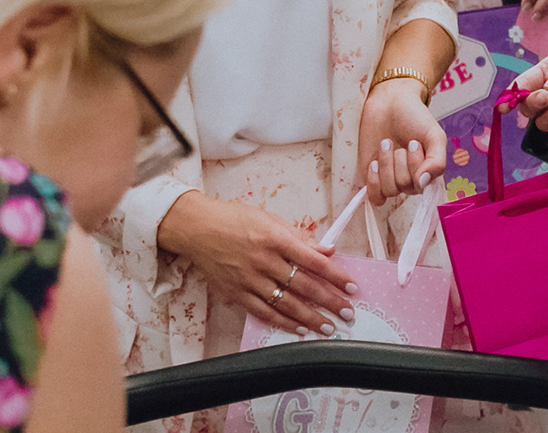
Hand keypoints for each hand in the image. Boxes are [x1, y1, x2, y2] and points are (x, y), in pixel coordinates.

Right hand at [157, 192, 358, 335]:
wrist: (196, 228)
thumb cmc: (233, 219)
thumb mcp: (269, 219)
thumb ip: (299, 236)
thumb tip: (326, 250)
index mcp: (275, 238)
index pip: (314, 261)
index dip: (336, 276)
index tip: (351, 287)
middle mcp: (264, 260)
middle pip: (304, 286)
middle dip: (330, 301)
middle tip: (348, 312)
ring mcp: (249, 279)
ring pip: (286, 304)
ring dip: (310, 318)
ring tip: (328, 327)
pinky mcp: (236, 293)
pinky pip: (264, 313)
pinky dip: (283, 323)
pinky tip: (298, 329)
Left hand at [359, 79, 447, 204]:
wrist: (390, 101)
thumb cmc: (414, 117)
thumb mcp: (434, 135)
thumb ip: (437, 162)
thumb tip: (423, 183)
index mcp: (429, 172)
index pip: (424, 187)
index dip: (416, 167)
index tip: (414, 143)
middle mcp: (412, 179)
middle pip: (406, 186)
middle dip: (401, 160)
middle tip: (402, 141)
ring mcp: (392, 179)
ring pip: (390, 190)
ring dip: (387, 164)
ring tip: (387, 143)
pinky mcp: (374, 178)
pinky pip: (375, 197)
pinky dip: (374, 182)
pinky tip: (374, 163)